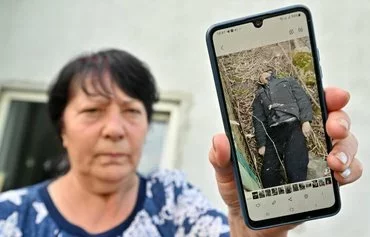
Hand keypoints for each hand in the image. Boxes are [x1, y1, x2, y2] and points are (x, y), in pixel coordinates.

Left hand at [208, 87, 361, 235]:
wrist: (250, 218)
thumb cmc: (240, 186)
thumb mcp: (225, 168)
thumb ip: (220, 155)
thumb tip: (220, 140)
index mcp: (280, 128)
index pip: (304, 104)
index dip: (321, 95)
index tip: (331, 94)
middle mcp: (302, 139)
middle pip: (332, 120)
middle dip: (339, 119)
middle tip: (334, 128)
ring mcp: (316, 160)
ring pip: (345, 144)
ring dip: (346, 148)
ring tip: (334, 160)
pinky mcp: (324, 182)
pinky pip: (348, 172)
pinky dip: (350, 171)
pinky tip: (338, 175)